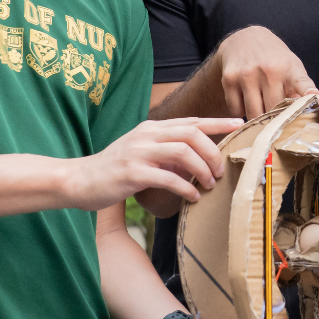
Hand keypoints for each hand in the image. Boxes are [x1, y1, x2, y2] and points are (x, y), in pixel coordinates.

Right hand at [67, 116, 242, 209]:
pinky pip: (168, 177)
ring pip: (183, 152)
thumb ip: (167, 152)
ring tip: (208, 185)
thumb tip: (197, 160)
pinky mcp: (132, 173)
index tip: (240, 124)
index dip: (218, 122)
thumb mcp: (143, 152)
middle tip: (220, 171)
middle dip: (213, 151)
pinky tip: (192, 197)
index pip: (191, 120)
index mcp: (151, 127)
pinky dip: (186, 188)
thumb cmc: (114, 169)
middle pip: (192, 133)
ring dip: (202, 170)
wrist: (79, 180)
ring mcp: (139, 152)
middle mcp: (147, 135)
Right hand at [216, 26, 316, 118]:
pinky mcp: (229, 80)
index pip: (300, 81)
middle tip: (274, 117)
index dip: (306, 90)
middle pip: (273, 110)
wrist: (245, 39)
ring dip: (257, 117)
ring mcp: (246, 75)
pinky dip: (241, 111)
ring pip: (253, 114)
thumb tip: (299, 113)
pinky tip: (245, 100)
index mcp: (288, 68)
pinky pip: (236, 110)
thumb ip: (298, 90)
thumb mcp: (291, 67)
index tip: (312, 95)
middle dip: (274, 118)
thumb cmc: (274, 59)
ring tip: (260, 107)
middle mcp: (268, 70)